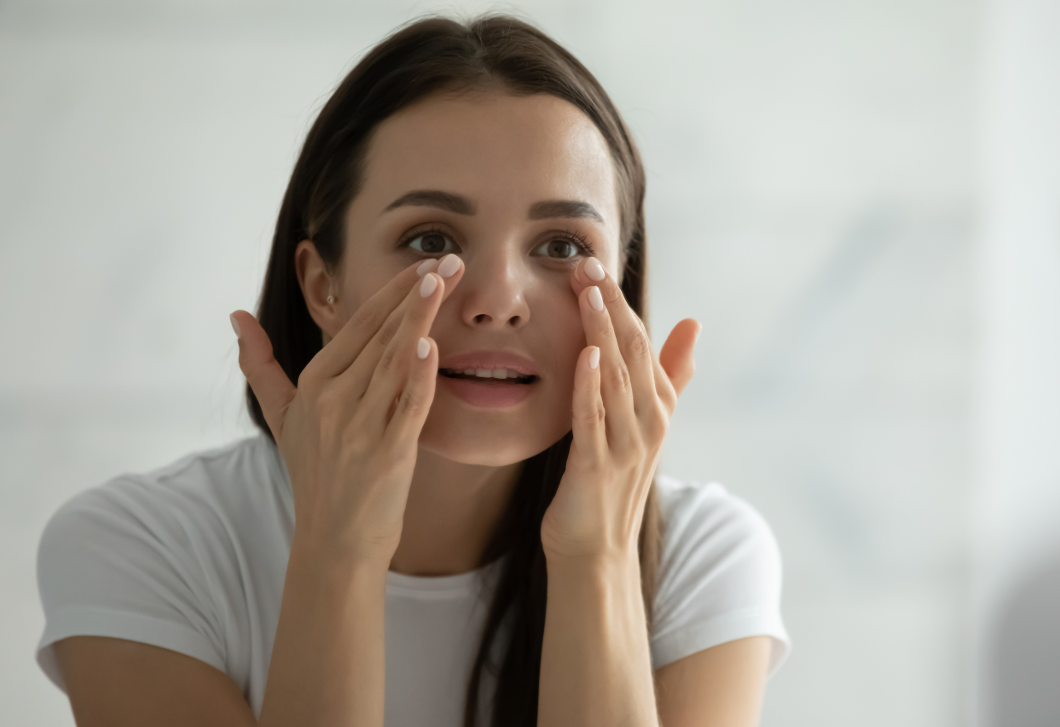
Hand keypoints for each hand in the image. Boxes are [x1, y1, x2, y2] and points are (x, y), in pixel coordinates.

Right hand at [231, 255, 463, 563]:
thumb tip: (236, 316)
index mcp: (315, 382)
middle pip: (381, 335)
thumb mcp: (281, 416)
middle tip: (452, 259)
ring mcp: (360, 426)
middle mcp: (334, 399)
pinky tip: (429, 346)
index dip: (394, 292)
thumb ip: (260, 364)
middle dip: (417, 294)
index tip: (426, 263)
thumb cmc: (315, 474)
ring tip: (443, 282)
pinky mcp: (387, 453)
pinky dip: (417, 377)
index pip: (359, 325)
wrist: (334, 540)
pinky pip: (406, 407)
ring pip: (394, 361)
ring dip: (419, 319)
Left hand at [540, 257, 699, 560]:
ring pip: (616, 378)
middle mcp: (648, 422)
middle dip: (611, 305)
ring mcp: (626, 445)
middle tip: (586, 264)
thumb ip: (669, 374)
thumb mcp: (643, 422)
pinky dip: (591, 385)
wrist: (594, 549)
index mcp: (657, 406)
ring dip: (602, 333)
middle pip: (632, 352)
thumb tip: (693, 323)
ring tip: (587, 293)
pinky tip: (585, 355)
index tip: (595, 264)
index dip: (619, 301)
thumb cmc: (611, 482)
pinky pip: (594, 419)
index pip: (641, 342)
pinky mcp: (597, 467)